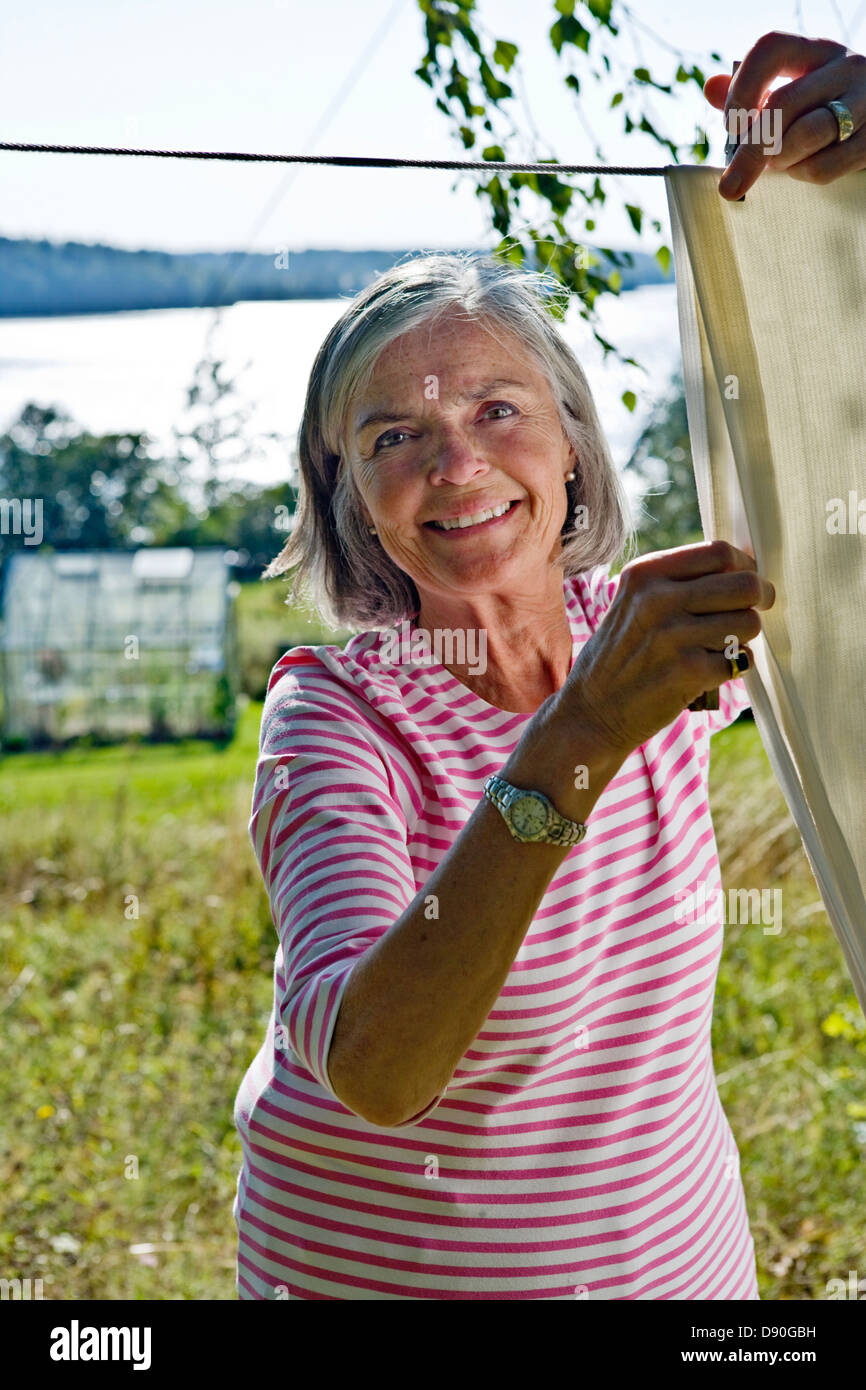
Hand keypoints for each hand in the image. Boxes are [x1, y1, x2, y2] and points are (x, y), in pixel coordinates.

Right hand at [556, 541, 775, 762]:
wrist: (591, 712)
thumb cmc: (620, 656)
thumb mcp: (634, 602)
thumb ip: (678, 582)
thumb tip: (742, 569)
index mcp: (645, 573)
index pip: (720, 552)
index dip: (746, 566)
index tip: (748, 580)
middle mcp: (658, 598)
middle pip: (744, 584)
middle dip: (759, 599)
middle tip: (755, 610)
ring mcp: (673, 635)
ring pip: (748, 622)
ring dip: (744, 637)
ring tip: (722, 646)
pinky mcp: (688, 671)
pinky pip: (740, 659)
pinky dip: (735, 666)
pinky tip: (711, 670)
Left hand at [703, 31, 865, 198]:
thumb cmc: (823, 106)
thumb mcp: (791, 88)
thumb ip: (750, 92)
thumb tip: (710, 88)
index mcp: (815, 51)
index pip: (770, 49)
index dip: (742, 88)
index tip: (731, 126)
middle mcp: (843, 68)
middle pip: (783, 104)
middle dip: (750, 150)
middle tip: (730, 183)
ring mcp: (863, 102)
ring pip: (805, 136)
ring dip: (779, 160)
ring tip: (776, 163)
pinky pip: (822, 167)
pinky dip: (802, 174)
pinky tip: (803, 166)